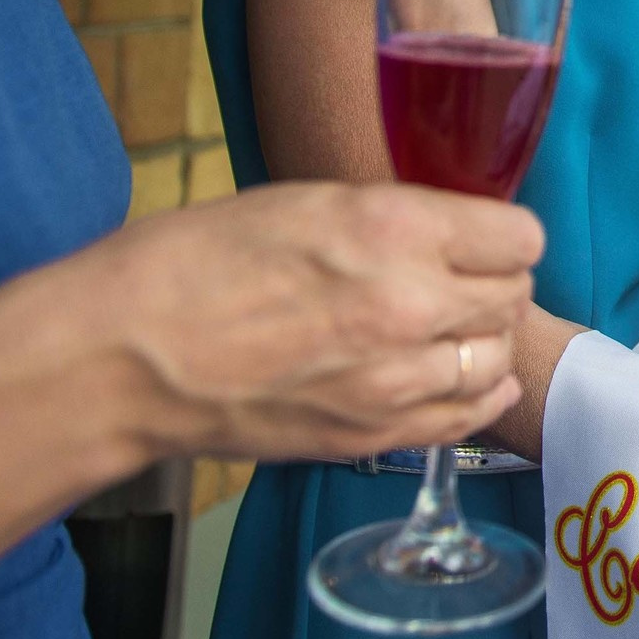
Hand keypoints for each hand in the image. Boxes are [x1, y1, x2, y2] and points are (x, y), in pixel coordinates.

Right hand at [70, 181, 541, 460]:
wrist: (120, 357)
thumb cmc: (190, 263)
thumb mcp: (302, 203)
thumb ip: (389, 219)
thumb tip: (447, 233)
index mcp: (393, 230)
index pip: (518, 237)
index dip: (502, 235)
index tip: (481, 237)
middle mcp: (410, 305)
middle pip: (513, 296)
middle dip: (493, 283)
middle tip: (458, 279)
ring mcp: (394, 380)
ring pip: (496, 360)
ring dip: (479, 341)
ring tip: (445, 329)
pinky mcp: (371, 435)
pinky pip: (466, 419)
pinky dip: (473, 397)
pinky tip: (458, 380)